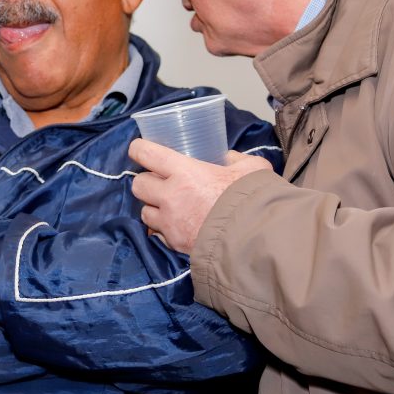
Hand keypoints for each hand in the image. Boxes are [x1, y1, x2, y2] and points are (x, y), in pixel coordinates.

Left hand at [129, 139, 271, 253]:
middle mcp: (170, 195)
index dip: (139, 149)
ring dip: (154, 208)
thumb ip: (237, 159)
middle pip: (138, 184)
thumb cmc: (252, 201)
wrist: (254, 240)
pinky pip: (157, 235)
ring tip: (171, 208)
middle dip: (147, 182)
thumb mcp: (252, 168)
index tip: (141, 151)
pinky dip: (164, 231)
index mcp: (184, 171)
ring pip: (144, 212)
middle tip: (161, 182)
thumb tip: (228, 159)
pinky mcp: (174, 243)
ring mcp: (170, 222)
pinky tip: (179, 227)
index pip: (145, 153)